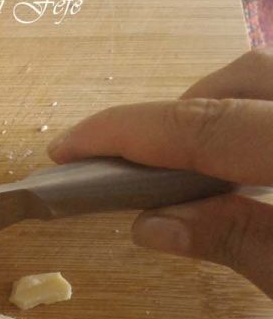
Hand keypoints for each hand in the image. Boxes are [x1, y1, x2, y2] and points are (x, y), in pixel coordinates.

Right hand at [47, 47, 272, 297]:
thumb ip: (238, 241)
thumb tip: (155, 224)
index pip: (201, 124)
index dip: (123, 135)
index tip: (65, 151)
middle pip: (242, 77)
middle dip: (180, 113)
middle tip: (146, 171)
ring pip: (266, 83)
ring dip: (220, 114)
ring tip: (196, 175)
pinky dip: (253, 126)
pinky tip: (248, 173)